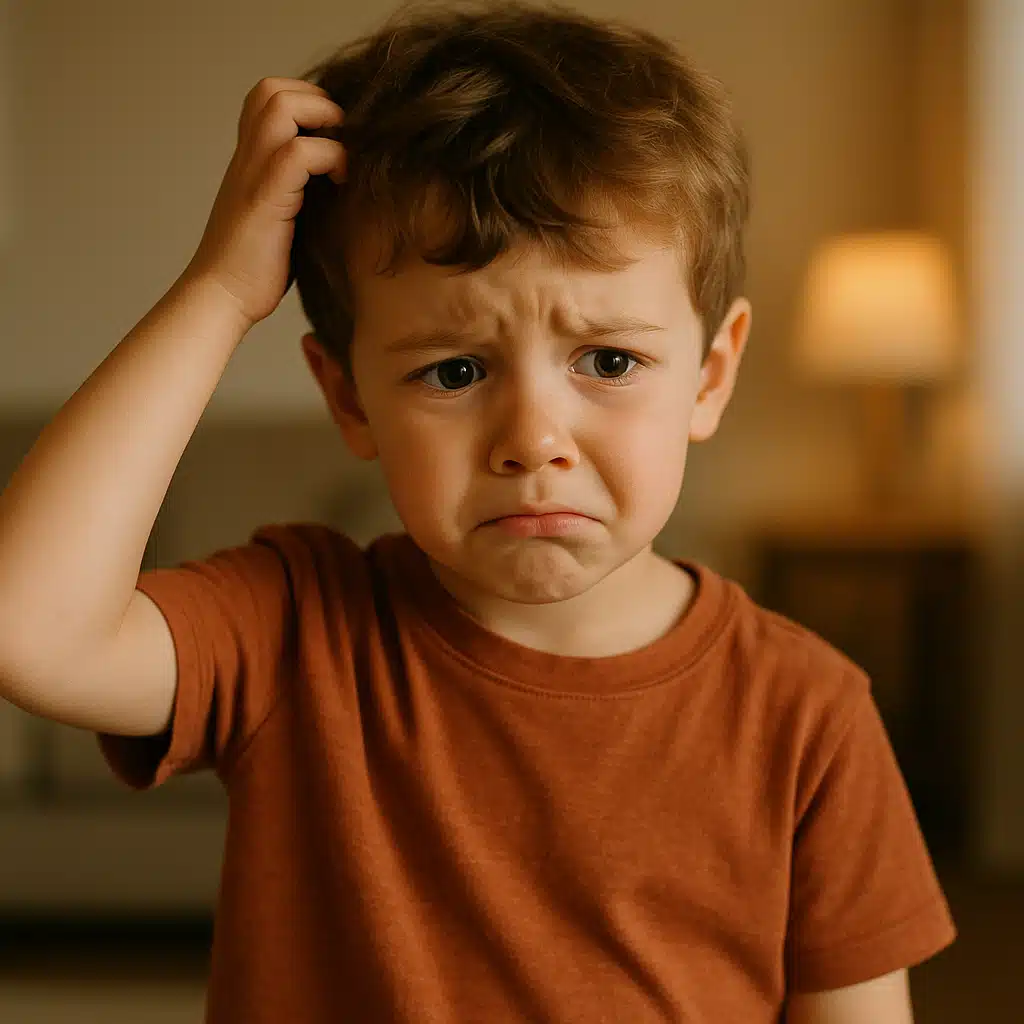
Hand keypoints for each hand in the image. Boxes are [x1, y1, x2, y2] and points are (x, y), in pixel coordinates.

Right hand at [182, 77, 346, 328]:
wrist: (221, 299)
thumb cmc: (253, 270)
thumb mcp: (280, 219)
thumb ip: (298, 193)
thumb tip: (339, 187)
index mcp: (249, 161)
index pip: (267, 99)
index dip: (306, 102)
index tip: (334, 136)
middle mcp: (247, 160)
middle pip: (271, 89)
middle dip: (317, 101)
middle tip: (341, 139)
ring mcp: (253, 176)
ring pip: (280, 107)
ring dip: (323, 120)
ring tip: (342, 155)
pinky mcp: (266, 200)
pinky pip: (298, 154)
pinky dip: (330, 157)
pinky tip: (342, 183)